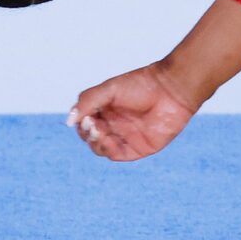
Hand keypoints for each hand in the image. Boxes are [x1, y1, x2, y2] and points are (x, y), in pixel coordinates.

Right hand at [68, 61, 197, 161]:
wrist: (171, 90)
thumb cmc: (141, 85)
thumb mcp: (110, 89)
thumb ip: (88, 101)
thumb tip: (69, 120)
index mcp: (106, 109)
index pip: (84, 121)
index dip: (80, 122)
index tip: (84, 117)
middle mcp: (114, 124)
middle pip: (90, 136)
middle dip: (87, 133)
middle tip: (92, 124)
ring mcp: (125, 137)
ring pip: (100, 148)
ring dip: (95, 142)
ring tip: (99, 131)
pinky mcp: (138, 148)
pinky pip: (117, 154)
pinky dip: (108, 150)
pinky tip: (108, 140)